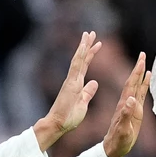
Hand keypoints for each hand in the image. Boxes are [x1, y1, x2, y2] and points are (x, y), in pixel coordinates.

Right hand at [35, 30, 102, 148]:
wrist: (58, 124)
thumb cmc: (69, 118)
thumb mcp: (83, 103)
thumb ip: (88, 92)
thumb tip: (94, 83)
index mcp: (77, 84)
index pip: (85, 66)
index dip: (91, 54)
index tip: (97, 44)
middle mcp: (73, 79)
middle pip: (81, 59)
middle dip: (86, 45)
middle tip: (91, 32)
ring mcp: (71, 80)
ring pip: (78, 59)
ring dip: (83, 46)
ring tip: (88, 34)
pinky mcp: (70, 83)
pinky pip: (76, 66)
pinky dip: (80, 55)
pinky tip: (84, 46)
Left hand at [103, 52, 148, 156]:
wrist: (113, 148)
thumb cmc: (118, 141)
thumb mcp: (122, 129)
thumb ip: (126, 114)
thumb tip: (131, 99)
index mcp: (124, 105)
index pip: (130, 85)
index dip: (135, 73)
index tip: (141, 61)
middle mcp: (127, 102)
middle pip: (133, 81)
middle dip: (138, 68)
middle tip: (142, 54)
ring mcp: (131, 106)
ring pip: (136, 86)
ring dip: (140, 74)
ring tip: (144, 62)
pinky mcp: (135, 110)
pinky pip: (140, 94)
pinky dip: (144, 85)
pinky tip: (147, 78)